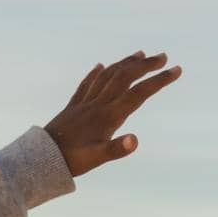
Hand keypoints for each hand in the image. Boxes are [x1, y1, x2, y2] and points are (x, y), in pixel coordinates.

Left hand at [44, 50, 182, 177]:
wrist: (39, 160)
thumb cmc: (71, 161)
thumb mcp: (97, 158)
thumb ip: (117, 149)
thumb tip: (135, 140)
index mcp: (108, 115)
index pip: (139, 93)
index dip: (159, 81)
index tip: (177, 69)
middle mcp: (97, 105)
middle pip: (124, 77)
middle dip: (145, 65)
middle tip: (163, 57)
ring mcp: (83, 104)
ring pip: (106, 76)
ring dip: (124, 64)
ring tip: (139, 55)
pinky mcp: (71, 108)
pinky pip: (85, 85)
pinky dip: (95, 74)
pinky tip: (101, 66)